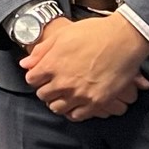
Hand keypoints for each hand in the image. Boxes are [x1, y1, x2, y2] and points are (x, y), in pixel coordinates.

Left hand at [21, 14, 148, 120]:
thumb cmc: (93, 33)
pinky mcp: (97, 102)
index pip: (31, 80)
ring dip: (58, 102)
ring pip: (57, 108)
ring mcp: (80, 94)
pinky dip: (74, 111)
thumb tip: (25, 64)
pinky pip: (77, 115)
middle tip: (53, 85)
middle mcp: (63, 82)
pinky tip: (77, 103)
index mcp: (52, 65)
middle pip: (43, 95)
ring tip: (64, 95)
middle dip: (46, 89)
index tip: (42, 75)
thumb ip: (41, 52)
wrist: (123, 39)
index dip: (36, 77)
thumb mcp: (62, 36)